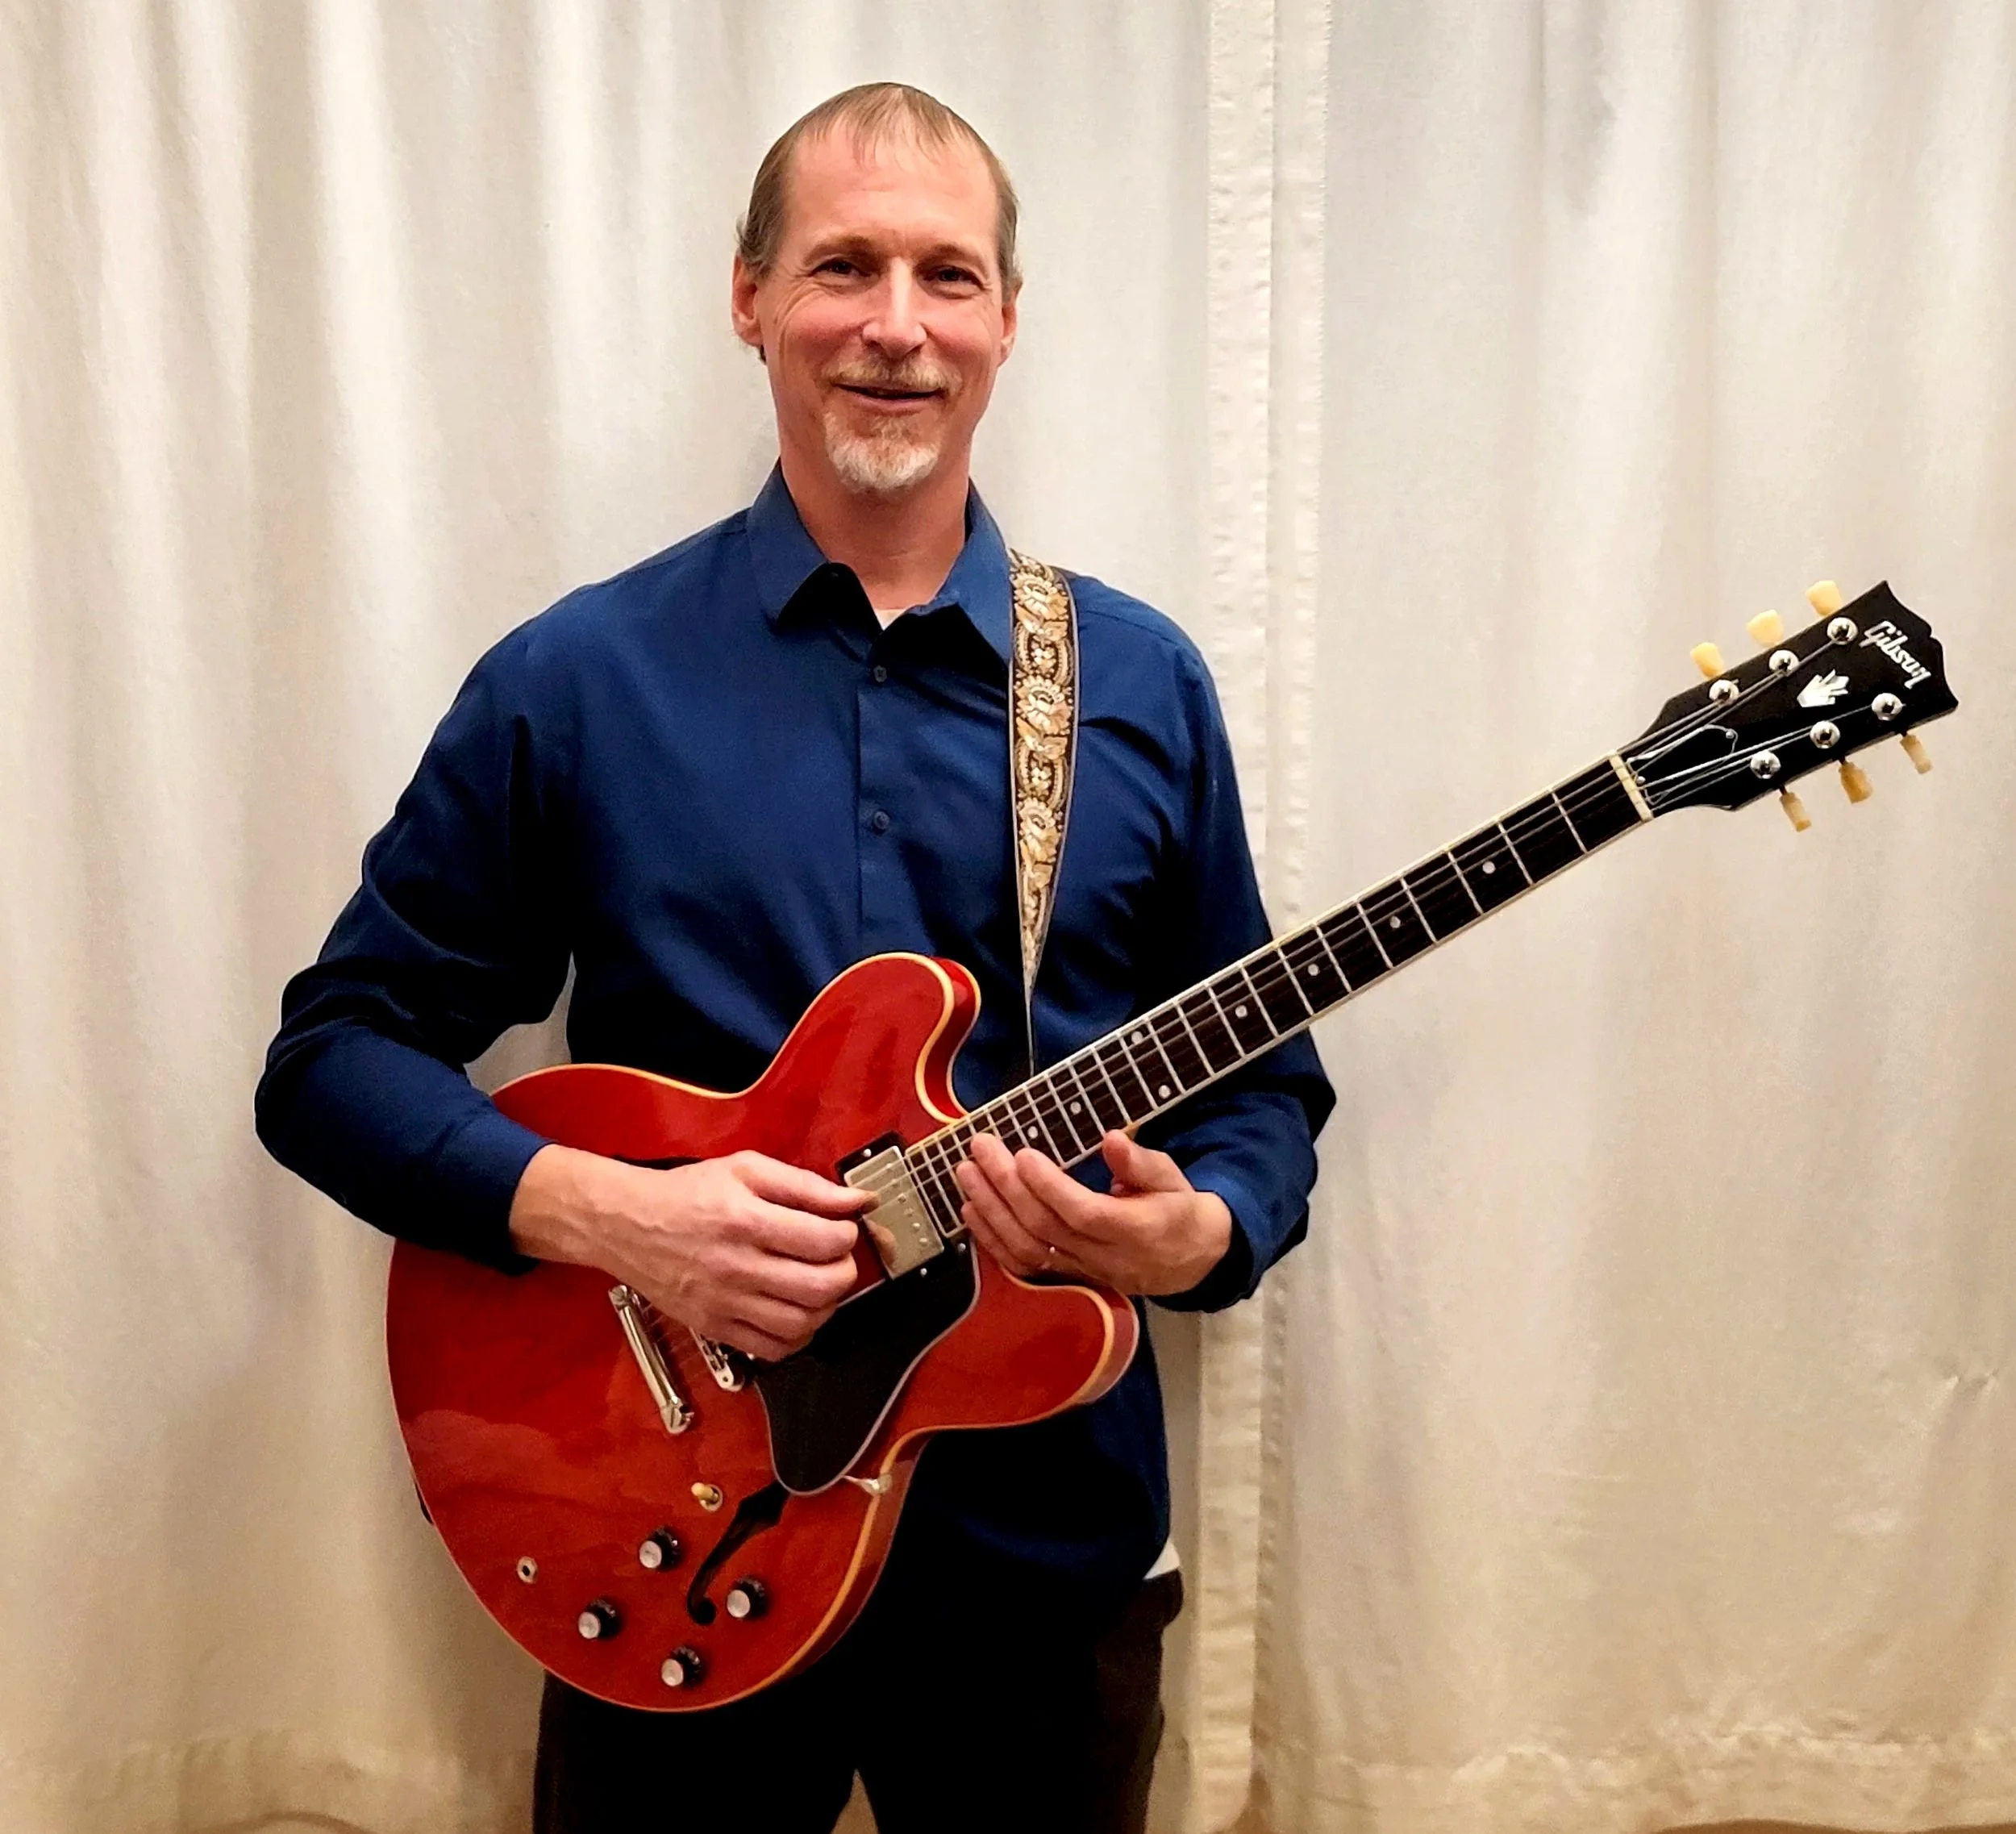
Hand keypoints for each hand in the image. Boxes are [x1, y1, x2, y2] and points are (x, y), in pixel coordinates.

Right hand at [509, 1145, 868, 1360]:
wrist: (627, 1225)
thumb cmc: (688, 1193)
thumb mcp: (747, 1169)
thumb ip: (807, 1185)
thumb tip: (859, 1201)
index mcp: (746, 1220)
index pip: (824, 1240)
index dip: (848, 1235)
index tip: (844, 1228)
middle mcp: (736, 1267)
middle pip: (820, 1287)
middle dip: (845, 1272)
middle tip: (839, 1259)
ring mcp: (724, 1303)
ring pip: (800, 1324)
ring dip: (826, 1307)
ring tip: (820, 1285)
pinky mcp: (714, 1328)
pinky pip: (771, 1349)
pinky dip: (798, 1337)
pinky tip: (797, 1313)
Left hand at [954, 1130, 1232, 1297]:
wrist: (1187, 1260)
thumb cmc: (1177, 1209)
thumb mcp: (1172, 1178)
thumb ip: (1140, 1162)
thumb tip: (1111, 1139)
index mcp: (1136, 1230)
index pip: (1084, 1212)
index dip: (1050, 1186)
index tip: (1023, 1154)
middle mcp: (1105, 1257)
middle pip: (1046, 1227)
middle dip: (1007, 1186)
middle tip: (981, 1148)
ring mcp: (1082, 1271)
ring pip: (1028, 1249)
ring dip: (991, 1211)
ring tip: (967, 1173)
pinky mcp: (1067, 1278)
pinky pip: (1023, 1266)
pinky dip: (992, 1239)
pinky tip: (971, 1210)